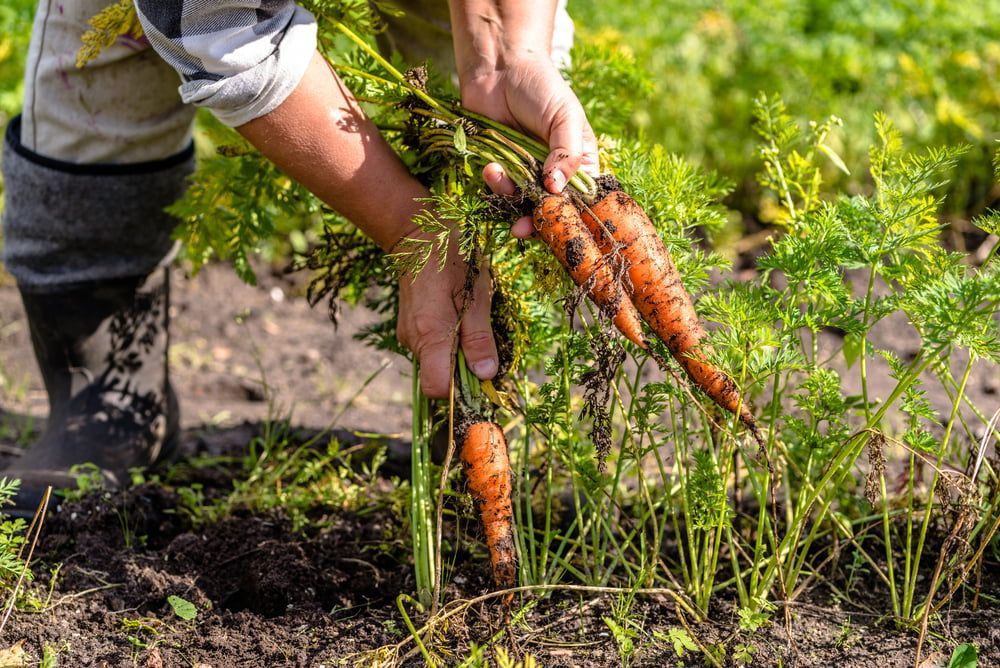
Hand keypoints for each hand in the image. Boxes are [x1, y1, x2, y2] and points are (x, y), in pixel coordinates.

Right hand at [396, 229, 497, 398]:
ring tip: (467, 317)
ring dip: (456, 350)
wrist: (419, 235)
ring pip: (435, 360)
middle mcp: (412, 340)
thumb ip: (479, 339)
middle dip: (462, 367)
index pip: (437, 388)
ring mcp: (407, 334)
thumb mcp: (476, 297)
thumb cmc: (452, 261)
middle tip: (479, 334)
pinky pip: (430, 346)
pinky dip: (445, 340)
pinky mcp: (408, 326)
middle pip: (438, 376)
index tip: (479, 373)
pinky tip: (455, 313)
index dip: (460, 389)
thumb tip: (486, 375)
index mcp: (429, 336)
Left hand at [461, 54, 598, 236]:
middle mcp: (556, 174)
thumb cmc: (541, 86)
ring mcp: (527, 174)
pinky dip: (495, 185)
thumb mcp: (564, 116)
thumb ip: (567, 153)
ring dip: (509, 198)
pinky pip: (500, 192)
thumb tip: (557, 189)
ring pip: (522, 205)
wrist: (499, 69)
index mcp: (580, 163)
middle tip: (522, 228)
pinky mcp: (502, 170)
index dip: (571, 216)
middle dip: (536, 221)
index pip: (582, 200)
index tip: (558, 223)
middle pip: (551, 211)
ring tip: (498, 174)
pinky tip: (490, 167)